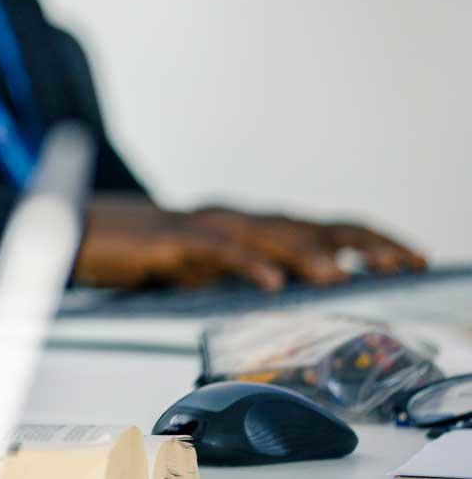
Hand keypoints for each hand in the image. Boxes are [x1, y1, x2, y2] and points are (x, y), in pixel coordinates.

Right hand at [187, 206, 426, 284]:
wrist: (101, 234)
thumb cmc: (166, 257)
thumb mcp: (227, 271)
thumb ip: (265, 275)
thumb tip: (310, 294)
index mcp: (259, 229)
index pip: (328, 230)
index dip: (373, 242)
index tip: (413, 260)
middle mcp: (244, 221)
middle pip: (314, 227)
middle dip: (362, 245)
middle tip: (400, 264)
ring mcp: (213, 226)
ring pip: (271, 237)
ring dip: (311, 257)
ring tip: (341, 277)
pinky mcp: (180, 241)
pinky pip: (220, 252)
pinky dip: (249, 265)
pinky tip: (272, 283)